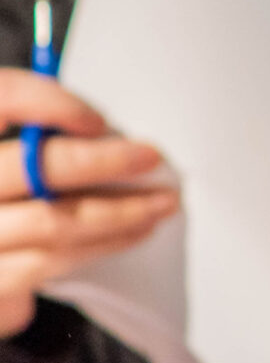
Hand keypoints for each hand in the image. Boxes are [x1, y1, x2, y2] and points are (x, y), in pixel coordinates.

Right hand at [0, 69, 176, 333]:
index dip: (43, 100)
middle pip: (28, 166)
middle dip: (101, 161)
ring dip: (119, 212)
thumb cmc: (15, 205)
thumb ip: (43, 144)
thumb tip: (106, 133)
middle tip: (151, 157)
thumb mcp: (20, 163)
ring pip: (51, 220)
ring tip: (160, 203)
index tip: (96, 119)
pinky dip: (101, 245)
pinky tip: (134, 232)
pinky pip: (49, 262)